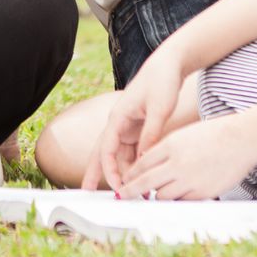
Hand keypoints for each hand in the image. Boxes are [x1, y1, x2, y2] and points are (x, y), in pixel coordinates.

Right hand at [84, 51, 187, 193]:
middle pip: (102, 152)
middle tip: (87, 192)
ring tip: (122, 192)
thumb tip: (146, 159)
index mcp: (118, 117)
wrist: (169, 64)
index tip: (118, 187)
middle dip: (94, 172)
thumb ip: (151, 134)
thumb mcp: (159, 109)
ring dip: (120, 172)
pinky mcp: (138, 127)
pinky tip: (138, 177)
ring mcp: (127, 126)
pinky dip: (133, 164)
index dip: (109, 170)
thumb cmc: (162, 81)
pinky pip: (132, 150)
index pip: (106, 149)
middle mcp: (119, 123)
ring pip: (118, 154)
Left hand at [119, 113, 256, 200]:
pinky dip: (176, 200)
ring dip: (156, 196)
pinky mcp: (203, 192)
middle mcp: (177, 163)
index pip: (142, 163)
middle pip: (145, 183)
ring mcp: (190, 180)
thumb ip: (166, 150)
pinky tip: (176, 196)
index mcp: (171, 145)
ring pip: (162, 196)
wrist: (242, 139)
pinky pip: (181, 201)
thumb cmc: (214, 134)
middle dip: (130, 191)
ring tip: (155, 194)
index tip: (124, 181)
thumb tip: (148, 166)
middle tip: (122, 197)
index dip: (130, 175)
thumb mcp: (184, 135)